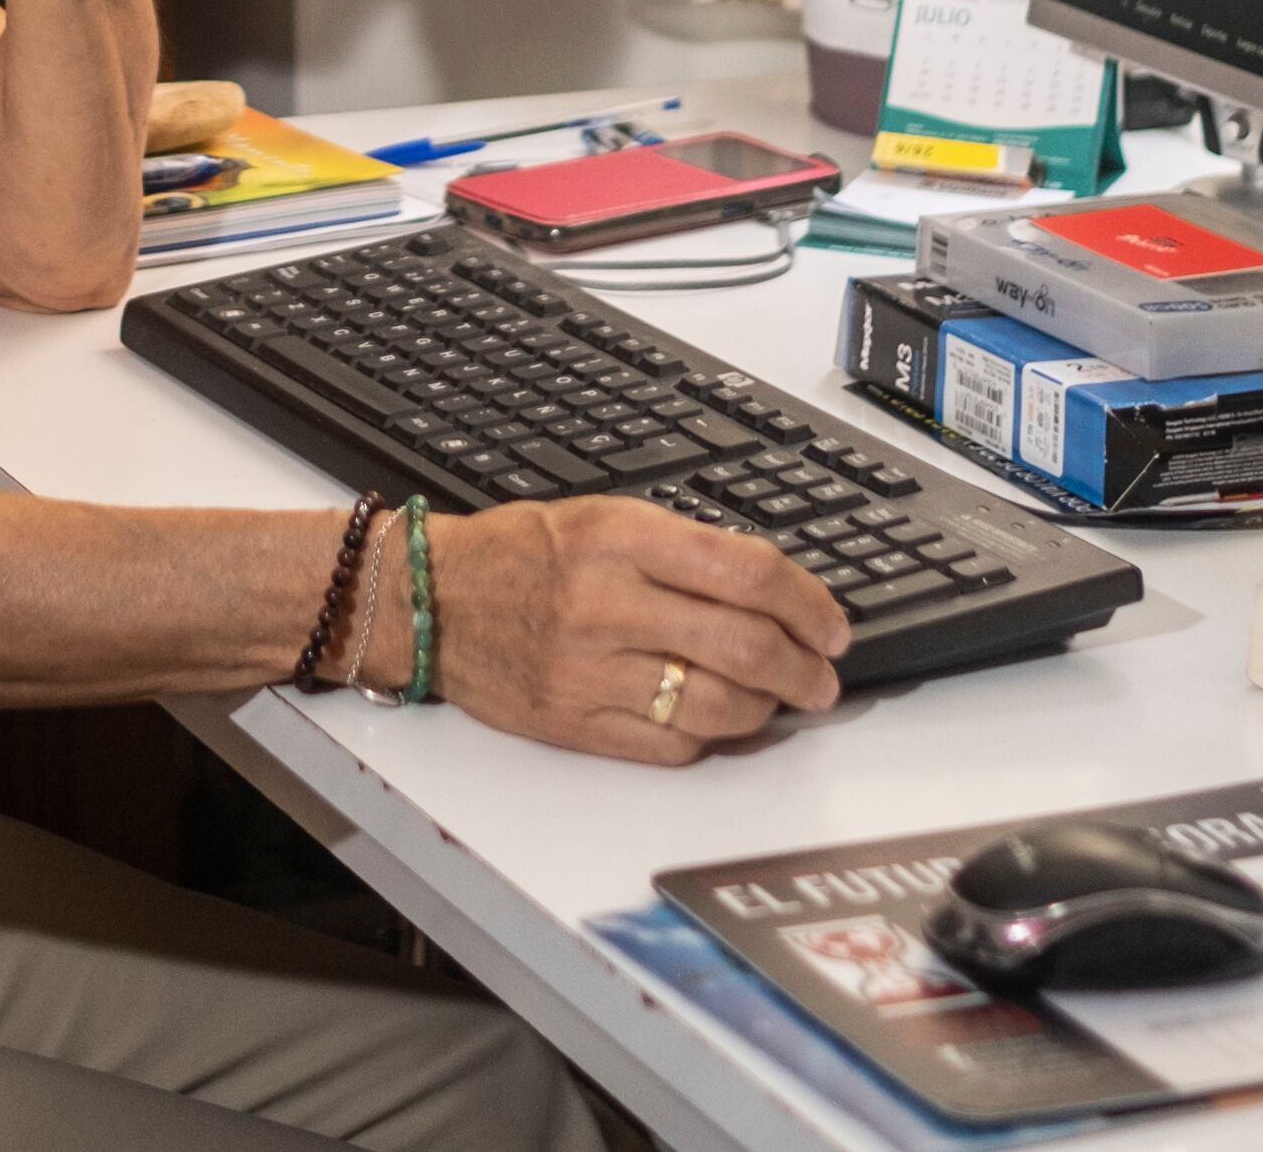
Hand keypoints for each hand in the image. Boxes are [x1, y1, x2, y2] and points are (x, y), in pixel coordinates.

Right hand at [424, 497, 847, 762]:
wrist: (430, 602)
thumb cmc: (520, 554)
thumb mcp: (603, 517)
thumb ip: (684, 549)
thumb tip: (772, 592)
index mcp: (621, 540)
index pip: (746, 575)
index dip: (808, 604)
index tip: (832, 624)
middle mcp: (608, 605)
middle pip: (744, 645)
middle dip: (803, 668)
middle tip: (823, 674)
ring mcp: (590, 673)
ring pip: (716, 705)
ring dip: (766, 709)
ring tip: (779, 700)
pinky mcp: (575, 726)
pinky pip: (670, 745)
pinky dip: (711, 736)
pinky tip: (720, 720)